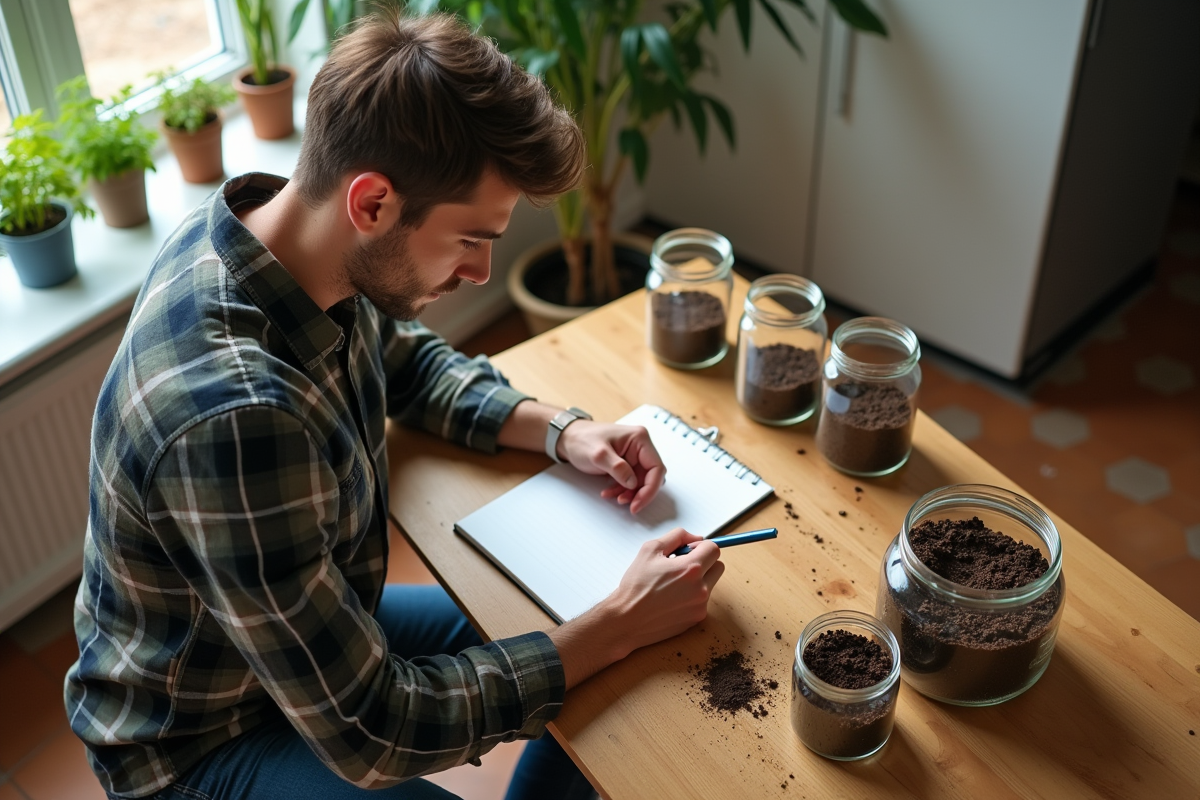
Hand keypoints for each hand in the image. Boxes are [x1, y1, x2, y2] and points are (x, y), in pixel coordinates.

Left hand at [557, 421, 665, 513]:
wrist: (568, 438)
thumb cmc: (581, 439)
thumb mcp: (598, 455)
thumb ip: (618, 468)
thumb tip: (633, 483)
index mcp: (639, 439)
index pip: (656, 467)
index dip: (651, 488)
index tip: (638, 503)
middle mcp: (640, 446)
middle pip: (651, 476)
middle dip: (640, 493)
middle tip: (629, 505)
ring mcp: (634, 455)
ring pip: (641, 482)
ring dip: (630, 493)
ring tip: (614, 498)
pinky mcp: (626, 463)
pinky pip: (631, 482)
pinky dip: (622, 490)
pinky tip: (608, 493)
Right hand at [608, 527, 725, 651]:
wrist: (627, 620)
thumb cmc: (635, 585)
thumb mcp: (650, 550)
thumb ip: (676, 537)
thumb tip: (696, 538)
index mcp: (690, 569)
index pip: (714, 549)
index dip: (702, 546)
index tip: (690, 550)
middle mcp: (700, 588)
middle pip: (718, 566)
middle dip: (705, 562)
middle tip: (683, 565)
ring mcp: (700, 605)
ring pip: (710, 584)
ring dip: (699, 580)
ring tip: (674, 584)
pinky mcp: (697, 618)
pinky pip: (702, 601)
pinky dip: (692, 596)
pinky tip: (672, 598)